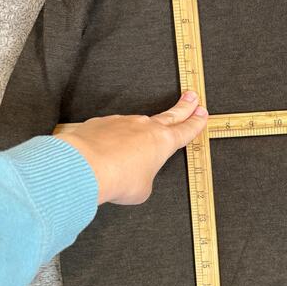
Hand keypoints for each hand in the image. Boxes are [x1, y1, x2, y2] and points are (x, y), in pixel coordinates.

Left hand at [54, 91, 207, 204]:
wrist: (84, 167)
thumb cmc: (117, 178)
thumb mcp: (142, 189)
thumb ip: (144, 178)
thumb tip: (136, 176)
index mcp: (163, 142)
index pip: (186, 130)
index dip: (196, 123)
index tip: (202, 114)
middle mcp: (145, 127)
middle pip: (170, 114)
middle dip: (184, 106)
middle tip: (192, 96)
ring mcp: (123, 122)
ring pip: (136, 127)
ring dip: (138, 135)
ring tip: (130, 153)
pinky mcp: (101, 123)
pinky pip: (112, 131)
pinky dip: (112, 140)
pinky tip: (106, 152)